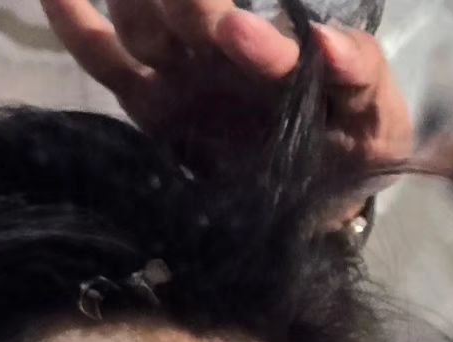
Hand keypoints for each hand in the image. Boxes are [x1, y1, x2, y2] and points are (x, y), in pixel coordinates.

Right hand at [41, 0, 412, 172]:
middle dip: (185, 4)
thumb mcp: (375, 115)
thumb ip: (357, 72)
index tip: (236, 37)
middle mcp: (219, 47)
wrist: (328, 210)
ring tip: (141, 5)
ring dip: (135, 2)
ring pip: (140, 18)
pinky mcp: (152, 108)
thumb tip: (325, 39)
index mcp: (271, 43)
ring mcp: (181, 72)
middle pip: (178, 7)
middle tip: (198, 21)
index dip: (227, 19)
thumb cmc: (354, 149)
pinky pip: (105, 59)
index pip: (236, 17)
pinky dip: (76, 24)